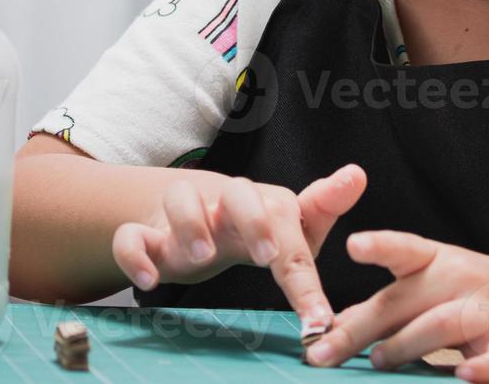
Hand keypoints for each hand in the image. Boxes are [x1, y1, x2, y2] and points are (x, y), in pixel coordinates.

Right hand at [111, 163, 366, 326]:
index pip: (288, 223)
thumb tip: (357, 173)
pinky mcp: (145, 233)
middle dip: (252, 219)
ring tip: (202, 258)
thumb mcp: (286, 222)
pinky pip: (131, 236)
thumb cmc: (247, 224)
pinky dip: (135, 255)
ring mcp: (181, 214)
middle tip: (265, 256)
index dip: (303, 269)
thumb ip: (322, 207)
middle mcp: (223, 202)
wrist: (185, 212)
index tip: (318, 316)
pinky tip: (149, 281)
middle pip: (238, 191)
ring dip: (191, 226)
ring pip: (181, 199)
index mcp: (261, 202)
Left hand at [303, 230, 488, 381]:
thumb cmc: (469, 292)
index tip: (352, 245)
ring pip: (445, 322)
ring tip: (378, 361)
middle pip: (405, 301)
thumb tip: (331, 329)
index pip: (404, 249)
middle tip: (322, 352)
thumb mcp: (429, 284)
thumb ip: (387, 305)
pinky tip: (464, 375)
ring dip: (407, 344)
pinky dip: (485, 368)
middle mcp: (460, 280)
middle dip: (360, 328)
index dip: (379, 245)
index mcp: (436, 261)